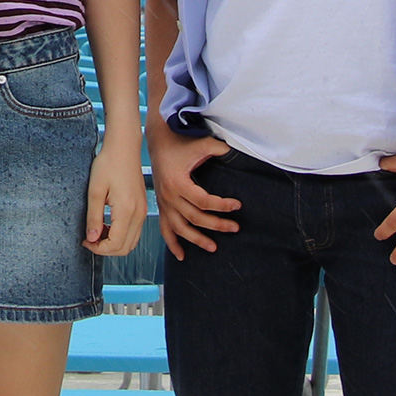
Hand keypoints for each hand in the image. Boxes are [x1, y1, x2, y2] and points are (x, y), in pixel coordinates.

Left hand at [83, 141, 146, 257]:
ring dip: (114, 243)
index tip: (86, 241)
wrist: (124, 147)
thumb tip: (92, 238)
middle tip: (90, 239)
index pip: (115, 244)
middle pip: (125, 248)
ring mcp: (143, 211)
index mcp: (126, 210)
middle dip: (106, 249)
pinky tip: (109, 224)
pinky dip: (122, 235)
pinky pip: (135, 231)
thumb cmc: (109, 163)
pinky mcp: (142, 207)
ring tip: (98, 231)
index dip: (98, 249)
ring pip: (132, 242)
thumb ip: (94, 217)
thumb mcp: (94, 190)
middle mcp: (138, 214)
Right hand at [150, 117, 238, 258]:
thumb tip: (238, 153)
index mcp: (178, 183)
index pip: (203, 201)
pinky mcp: (161, 205)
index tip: (237, 205)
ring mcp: (163, 203)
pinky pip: (165, 229)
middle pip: (195, 218)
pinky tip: (182, 256)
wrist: (157, 139)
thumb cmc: (179, 141)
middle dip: (216, 225)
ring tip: (213, 248)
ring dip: (196, 240)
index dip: (222, 205)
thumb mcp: (201, 143)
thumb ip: (220, 149)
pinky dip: (172, 244)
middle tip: (235, 228)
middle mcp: (169, 196)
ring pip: (180, 228)